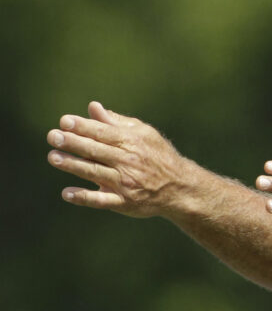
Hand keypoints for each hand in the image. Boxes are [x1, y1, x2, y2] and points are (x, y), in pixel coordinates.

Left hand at [47, 101, 197, 216]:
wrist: (180, 187)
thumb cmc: (158, 156)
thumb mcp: (144, 134)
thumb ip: (117, 122)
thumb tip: (93, 107)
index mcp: (132, 142)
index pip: (103, 132)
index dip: (82, 126)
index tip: (64, 121)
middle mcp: (128, 162)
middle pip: (95, 150)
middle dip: (72, 142)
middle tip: (53, 136)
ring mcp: (125, 183)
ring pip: (95, 172)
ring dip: (72, 165)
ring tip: (53, 157)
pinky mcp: (124, 202)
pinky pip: (101, 200)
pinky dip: (84, 197)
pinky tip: (67, 193)